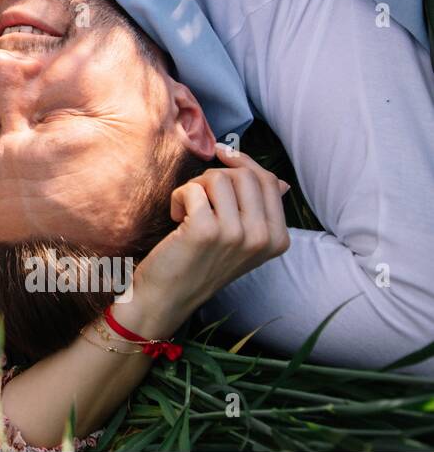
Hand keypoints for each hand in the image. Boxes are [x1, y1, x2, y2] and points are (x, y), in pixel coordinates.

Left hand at [129, 147, 290, 335]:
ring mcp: (236, 235)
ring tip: (188, 212)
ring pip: (218, 177)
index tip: (222, 154)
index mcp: (278, 239)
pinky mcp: (206, 231)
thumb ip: (262, 211)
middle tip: (199, 199)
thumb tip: (282, 182)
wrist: (168, 296)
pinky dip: (178, 198)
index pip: (269, 181)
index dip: (243, 161)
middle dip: (215, 177)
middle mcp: (262, 238)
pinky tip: (176, 219)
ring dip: (195, 187)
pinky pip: (192, 189)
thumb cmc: (201, 262)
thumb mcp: (243, 240)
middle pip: (244, 175)